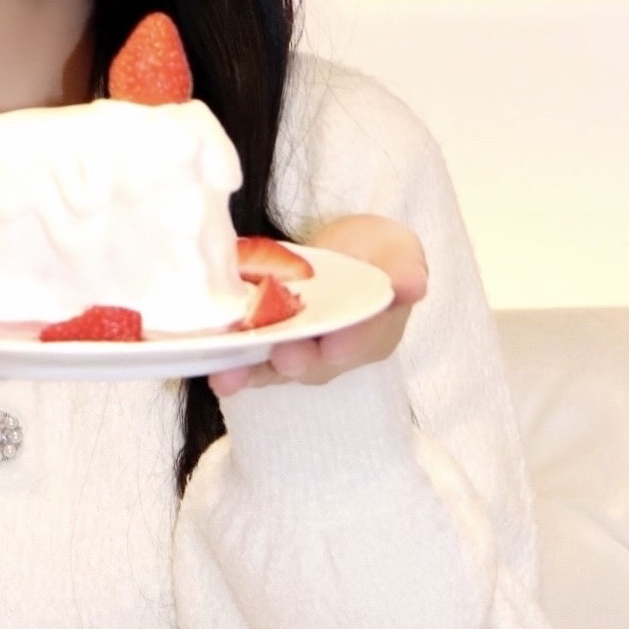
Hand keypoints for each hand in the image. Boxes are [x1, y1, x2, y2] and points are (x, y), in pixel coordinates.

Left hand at [209, 215, 428, 397]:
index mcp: (376, 330)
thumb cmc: (376, 254)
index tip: (333, 341)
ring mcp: (303, 352)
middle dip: (297, 361)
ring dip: (253, 374)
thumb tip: (413, 284)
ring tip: (228, 377)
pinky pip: (253, 362)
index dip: (349, 343)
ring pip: (279, 370)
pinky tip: (215, 368)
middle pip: (318, 364)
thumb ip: (403, 269)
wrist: (347, 253)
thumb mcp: (396, 251)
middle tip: (281, 354)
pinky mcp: (270, 345)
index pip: (365, 341)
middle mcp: (338, 351)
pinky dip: (234, 366)